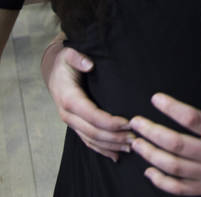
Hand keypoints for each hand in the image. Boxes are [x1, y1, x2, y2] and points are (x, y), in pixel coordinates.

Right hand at [42, 41, 131, 161]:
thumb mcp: (70, 53)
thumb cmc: (66, 61)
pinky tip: (115, 156)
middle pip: (93, 131)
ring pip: (91, 140)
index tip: (128, 122)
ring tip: (132, 147)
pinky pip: (88, 141)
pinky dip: (101, 149)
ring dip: (111, 145)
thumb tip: (89, 64)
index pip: (91, 114)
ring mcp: (71, 122)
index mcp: (69, 98)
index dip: (109, 121)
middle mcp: (68, 114)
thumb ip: (78, 58)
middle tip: (136, 138)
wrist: (54, 70)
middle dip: (114, 137)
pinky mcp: (76, 124)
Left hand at [130, 65, 200, 196]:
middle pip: (174, 144)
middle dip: (151, 132)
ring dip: (150, 155)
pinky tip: (149, 171)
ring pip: (171, 166)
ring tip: (136, 144)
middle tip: (135, 123)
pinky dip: (160, 181)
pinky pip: (178, 188)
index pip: (192, 118)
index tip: (156, 99)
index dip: (171, 108)